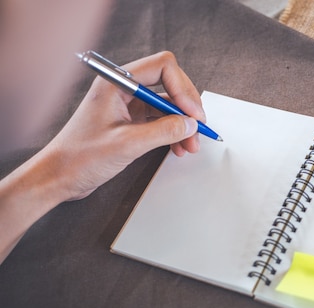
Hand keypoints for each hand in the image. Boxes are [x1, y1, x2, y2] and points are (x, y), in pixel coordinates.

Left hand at [41, 50, 205, 200]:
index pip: (162, 67)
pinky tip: (178, 147)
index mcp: (116, 83)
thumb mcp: (128, 144)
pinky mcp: (130, 122)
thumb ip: (163, 131)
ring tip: (190, 145)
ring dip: (183, 123)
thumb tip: (190, 124)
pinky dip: (174, 132)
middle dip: (187, 107)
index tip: (193, 113)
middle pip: (169, 84)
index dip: (183, 89)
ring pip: (167, 105)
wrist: (59, 177)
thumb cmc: (80, 157)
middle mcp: (123, 89)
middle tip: (198, 128)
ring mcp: (127, 105)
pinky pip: (160, 120)